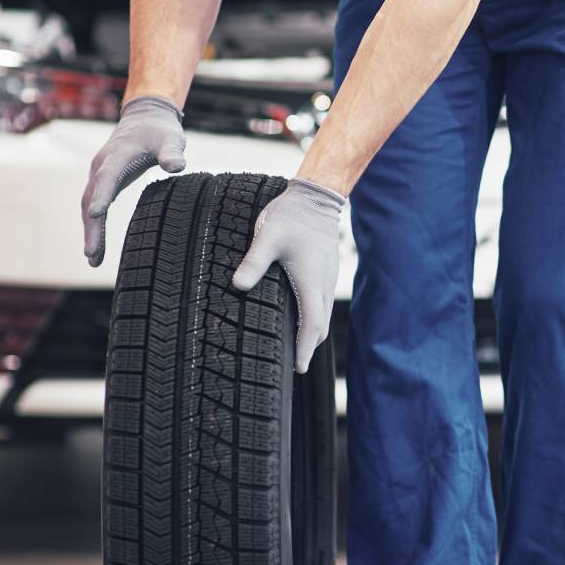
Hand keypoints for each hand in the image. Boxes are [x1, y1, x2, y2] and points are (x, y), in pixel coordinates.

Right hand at [82, 95, 185, 266]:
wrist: (144, 118)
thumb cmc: (159, 130)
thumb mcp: (171, 139)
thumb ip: (172, 152)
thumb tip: (177, 166)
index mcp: (117, 155)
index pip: (108, 177)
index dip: (102, 195)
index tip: (96, 214)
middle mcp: (102, 166)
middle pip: (92, 198)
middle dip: (92, 227)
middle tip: (92, 253)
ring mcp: (99, 175)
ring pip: (88, 206)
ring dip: (90, 232)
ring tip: (93, 259)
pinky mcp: (102, 183)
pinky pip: (93, 207)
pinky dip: (93, 227)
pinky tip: (96, 249)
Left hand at [232, 177, 345, 373]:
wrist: (316, 196)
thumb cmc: (292, 216)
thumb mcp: (268, 236)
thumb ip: (254, 261)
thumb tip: (238, 285)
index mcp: (310, 281)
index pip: (313, 324)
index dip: (306, 349)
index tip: (298, 368)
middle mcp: (322, 283)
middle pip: (321, 326)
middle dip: (309, 347)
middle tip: (294, 366)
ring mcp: (326, 277)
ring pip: (323, 315)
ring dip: (312, 333)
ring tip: (296, 348)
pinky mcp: (325, 271)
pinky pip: (322, 302)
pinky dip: (313, 318)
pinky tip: (300, 318)